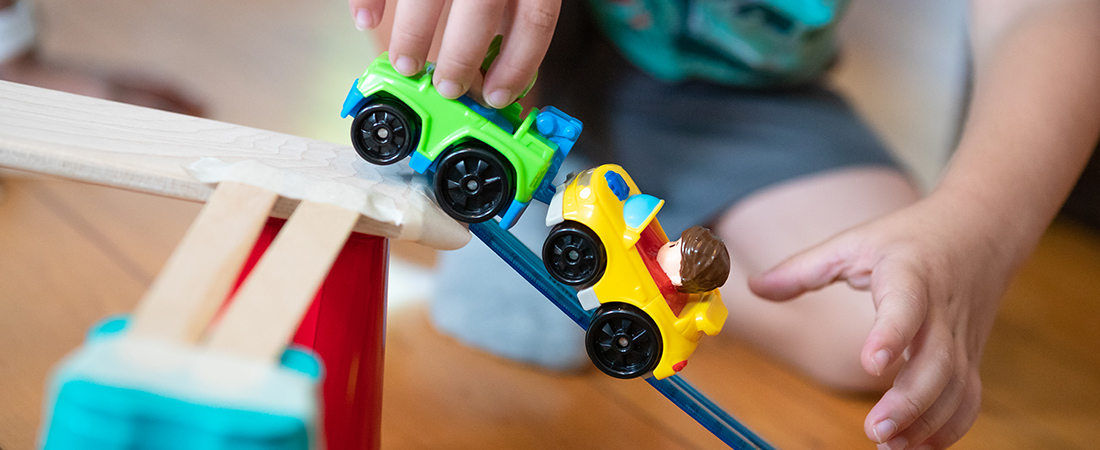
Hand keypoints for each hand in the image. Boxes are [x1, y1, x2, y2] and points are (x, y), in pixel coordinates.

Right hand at [348, 0, 559, 107]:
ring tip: (406, 64)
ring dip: (414, 36)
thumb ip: (515, 6)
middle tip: (446, 86)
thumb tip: (504, 66)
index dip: (517, 65)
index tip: (498, 95)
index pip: (535, 19)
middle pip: (481, 9)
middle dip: (461, 59)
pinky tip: (367, 20)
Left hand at [749, 192, 1016, 448]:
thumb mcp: (854, 242)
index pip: (905, 305)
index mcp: (910, 275)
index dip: (891, 334)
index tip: (872, 363)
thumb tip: (753, 287)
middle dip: (909, 402)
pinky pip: (968, 398)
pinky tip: (916, 445)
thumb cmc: (911, 237)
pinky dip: (948, 427)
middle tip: (874, 430)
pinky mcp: (970, 356)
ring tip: (889, 445)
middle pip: (937, 362)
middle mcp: (941, 310)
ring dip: (927, 423)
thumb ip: (802, 269)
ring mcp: (961, 337)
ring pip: (956, 387)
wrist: (983, 228)